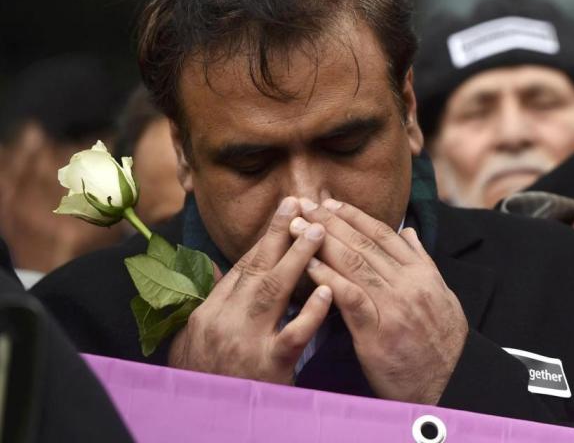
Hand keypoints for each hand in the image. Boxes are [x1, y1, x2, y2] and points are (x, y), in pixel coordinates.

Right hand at [168, 197, 333, 382]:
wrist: (202, 426)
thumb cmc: (205, 381)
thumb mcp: (195, 342)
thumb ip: (213, 304)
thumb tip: (219, 269)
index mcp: (208, 313)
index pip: (242, 267)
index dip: (266, 238)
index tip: (286, 212)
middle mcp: (223, 323)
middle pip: (256, 268)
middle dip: (280, 233)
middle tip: (302, 204)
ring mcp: (245, 343)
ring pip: (273, 292)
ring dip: (298, 258)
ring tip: (320, 232)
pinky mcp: (268, 367)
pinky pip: (292, 334)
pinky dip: (309, 311)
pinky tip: (327, 290)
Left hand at [296, 198, 467, 404]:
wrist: (451, 383)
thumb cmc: (442, 344)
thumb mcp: (441, 295)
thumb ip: (422, 262)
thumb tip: (408, 233)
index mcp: (422, 273)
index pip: (384, 234)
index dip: (355, 216)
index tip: (332, 203)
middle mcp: (409, 284)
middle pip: (364, 244)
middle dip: (331, 221)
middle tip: (306, 204)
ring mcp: (394, 306)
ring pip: (355, 264)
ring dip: (322, 242)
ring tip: (298, 226)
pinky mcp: (378, 332)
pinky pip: (350, 297)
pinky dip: (328, 277)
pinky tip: (309, 264)